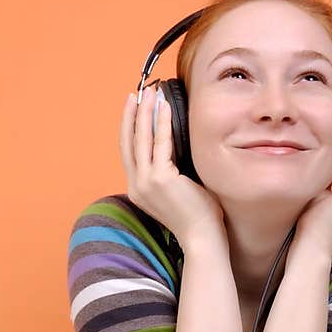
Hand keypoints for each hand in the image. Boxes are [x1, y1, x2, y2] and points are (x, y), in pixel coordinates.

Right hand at [120, 83, 226, 248]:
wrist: (203, 239)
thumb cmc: (198, 217)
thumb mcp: (178, 189)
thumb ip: (171, 169)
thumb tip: (176, 142)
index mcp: (139, 190)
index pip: (130, 152)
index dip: (130, 128)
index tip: (134, 108)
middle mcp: (137, 186)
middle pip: (129, 142)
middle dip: (132, 114)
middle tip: (137, 92)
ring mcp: (146, 183)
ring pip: (141, 139)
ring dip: (144, 112)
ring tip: (150, 93)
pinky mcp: (160, 180)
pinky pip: (159, 144)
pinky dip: (161, 123)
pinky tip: (165, 107)